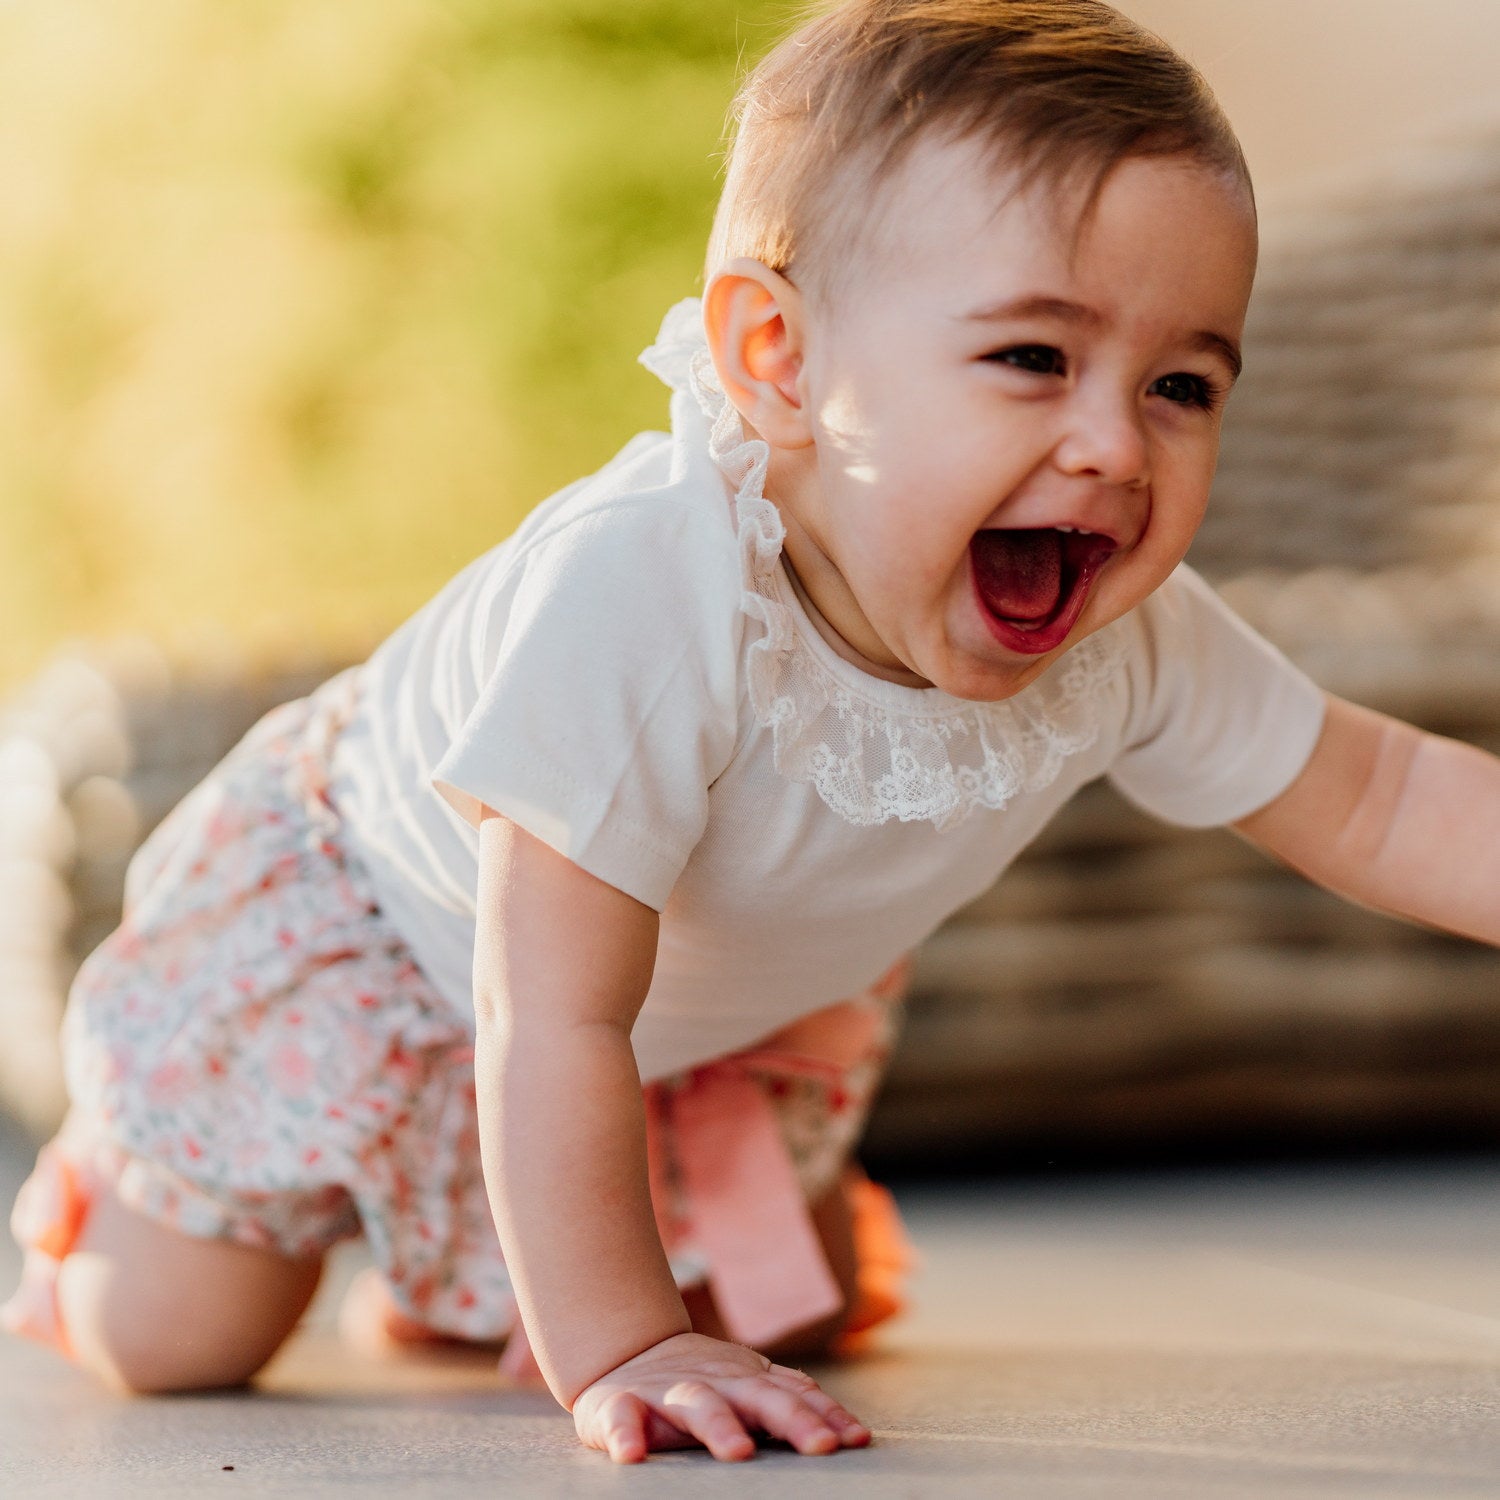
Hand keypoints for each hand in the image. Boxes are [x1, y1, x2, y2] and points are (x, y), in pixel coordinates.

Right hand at [571, 1331, 871, 1463]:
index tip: (856, 1441)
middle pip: (759, 1397)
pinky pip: (620, 1418)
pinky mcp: (619, 1405)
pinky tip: (631, 1454)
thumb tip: (856, 1434)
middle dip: (793, 1419)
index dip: (826, 1416)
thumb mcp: (749, 1386)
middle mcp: (715, 1383)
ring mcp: (667, 1393)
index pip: (795, 1396)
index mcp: (748, 1382)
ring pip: (698, 1405)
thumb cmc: (702, 1384)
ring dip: (719, 1426)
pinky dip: (624, 1433)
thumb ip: (793, 1403)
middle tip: (821, 1446)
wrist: (624, 1354)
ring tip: (738, 1453)